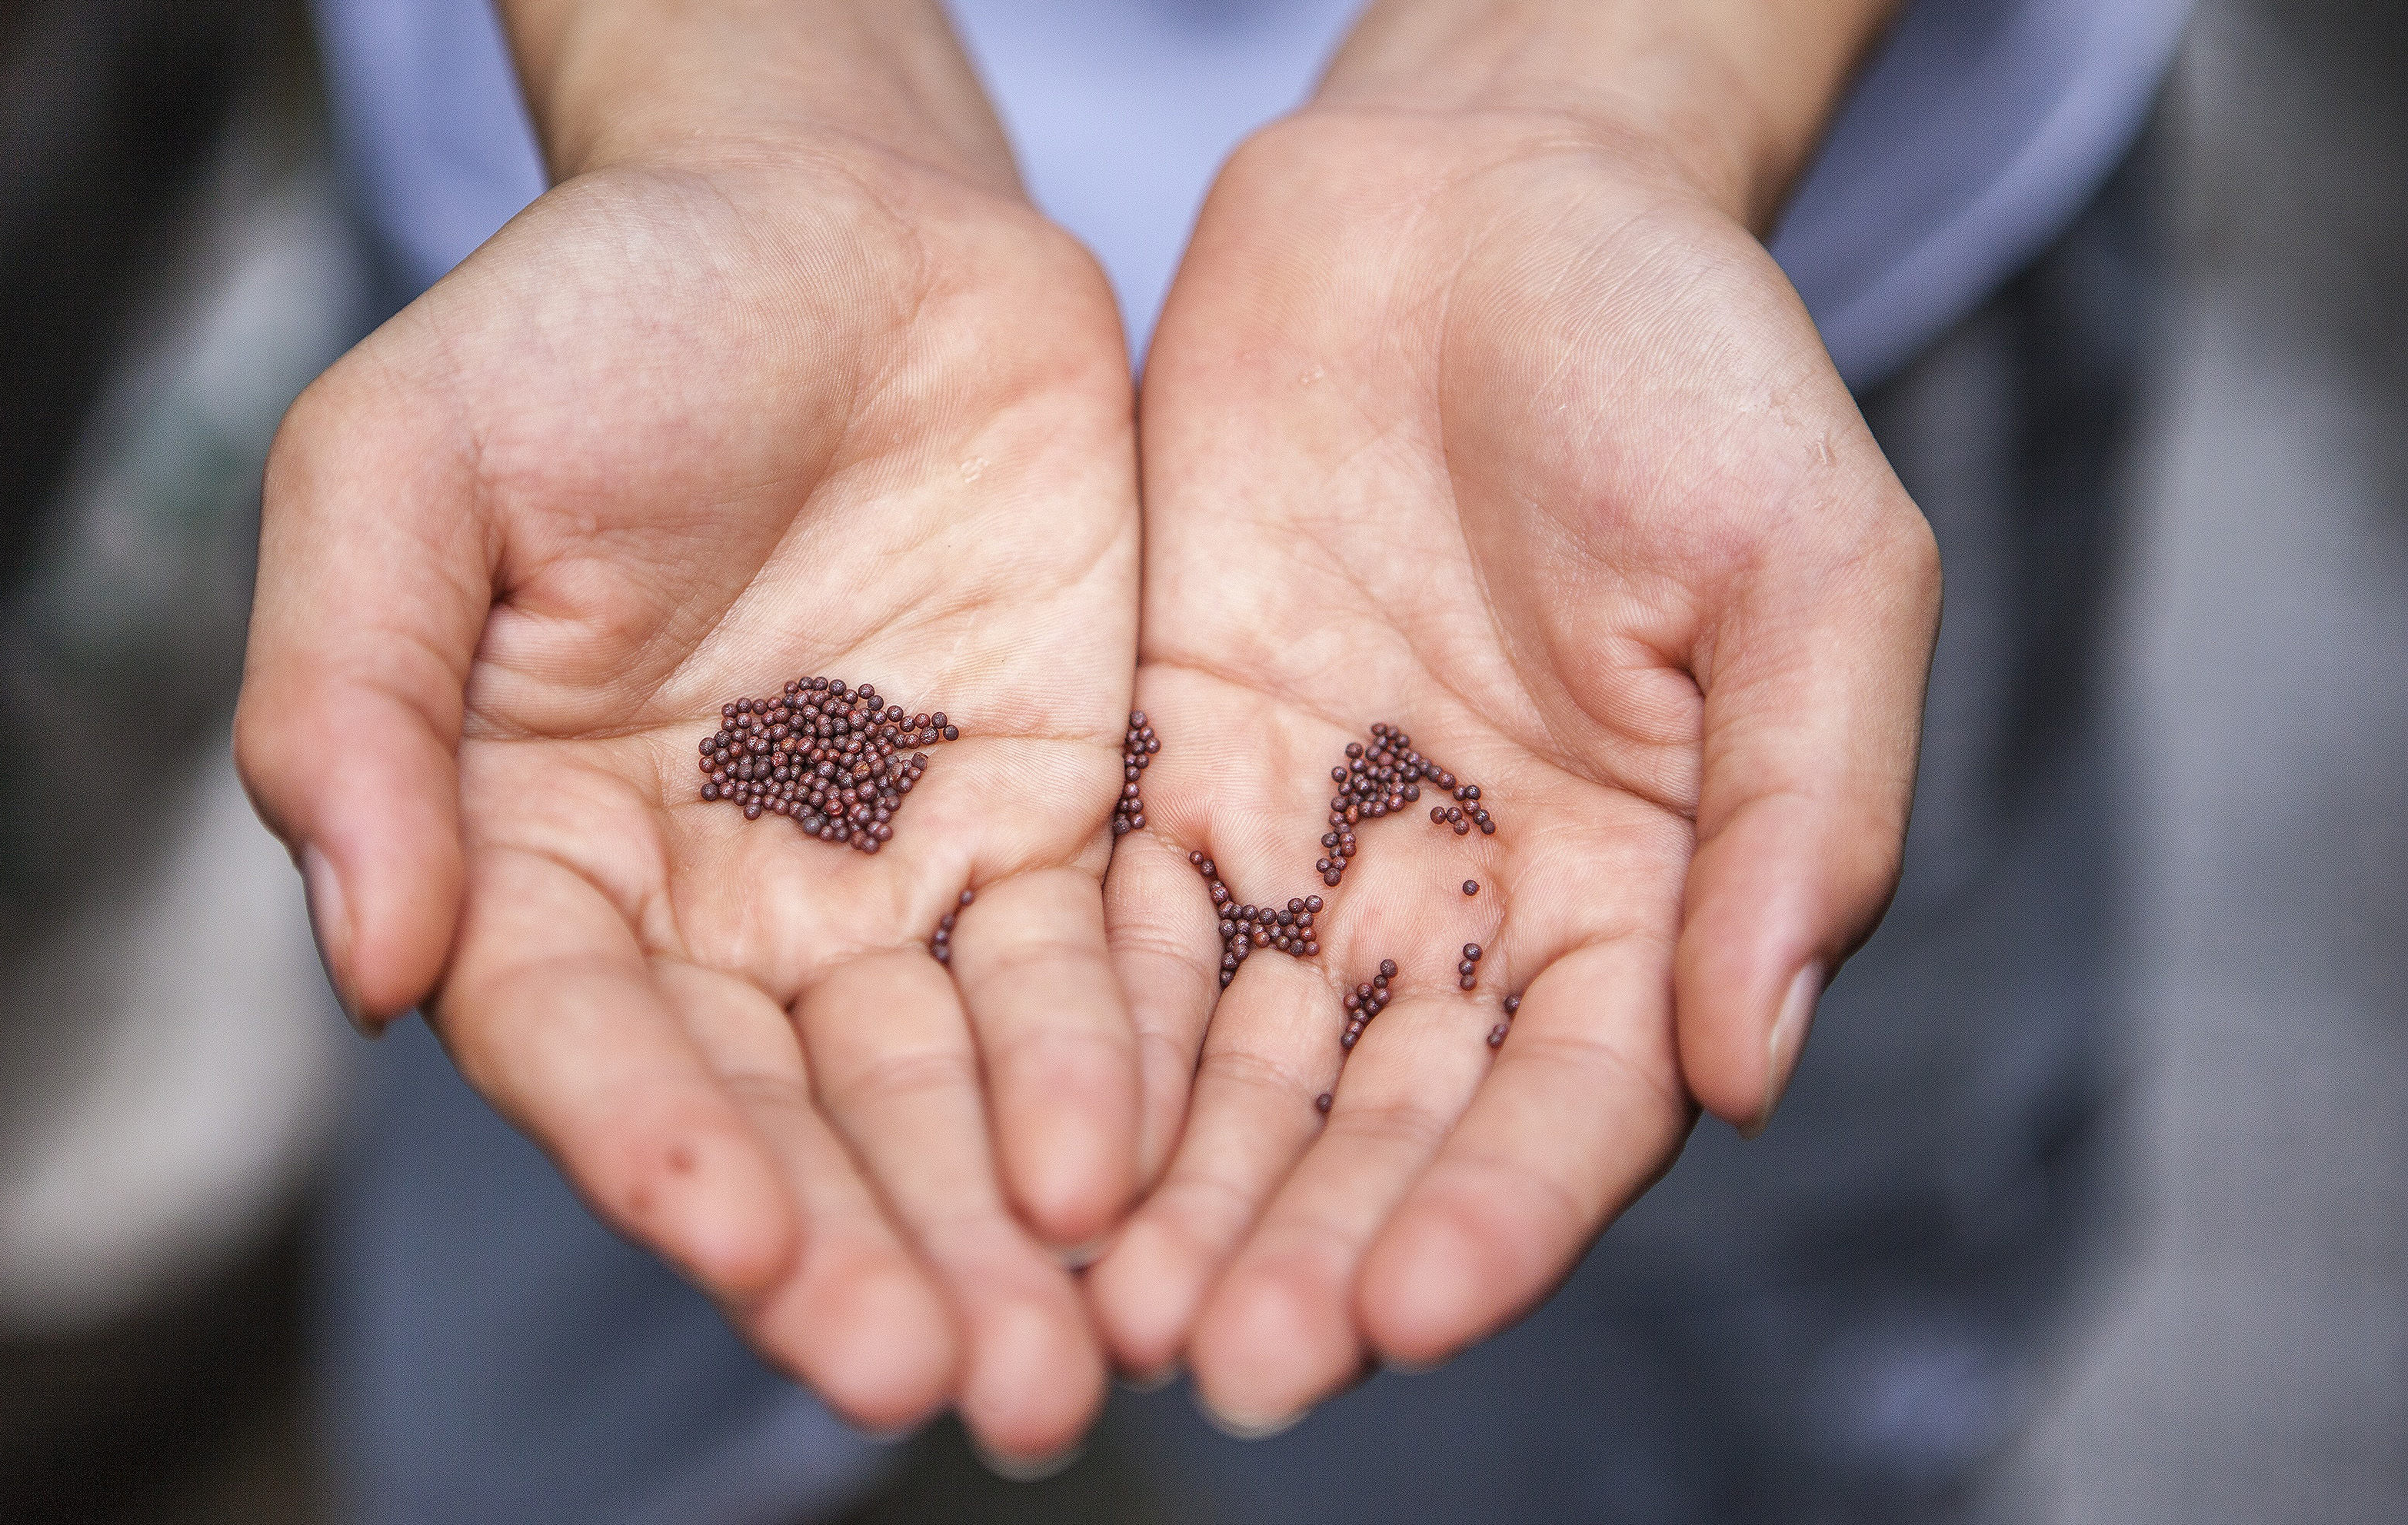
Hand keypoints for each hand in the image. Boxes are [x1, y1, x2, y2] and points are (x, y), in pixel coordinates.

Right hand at [234, 83, 1140, 1459]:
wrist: (832, 212)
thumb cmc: (595, 317)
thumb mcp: (405, 460)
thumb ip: (349, 697)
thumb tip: (363, 955)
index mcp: (533, 852)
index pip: (588, 1046)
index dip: (655, 1152)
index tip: (735, 1239)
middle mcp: (712, 908)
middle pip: (785, 1120)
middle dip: (862, 1255)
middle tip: (952, 1381)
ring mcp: (886, 878)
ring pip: (943, 1093)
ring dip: (998, 1229)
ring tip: (1062, 1360)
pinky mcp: (1040, 827)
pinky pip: (1081, 975)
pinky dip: (1110, 1076)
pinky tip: (1142, 1178)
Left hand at [1089, 92, 1935, 1424]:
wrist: (1481, 194)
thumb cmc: (1684, 358)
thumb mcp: (1810, 556)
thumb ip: (1809, 803)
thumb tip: (1760, 1059)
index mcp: (1640, 890)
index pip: (1572, 1105)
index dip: (1497, 1218)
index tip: (1405, 1311)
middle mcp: (1461, 908)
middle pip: (1381, 1125)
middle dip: (1307, 1247)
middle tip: (1222, 1361)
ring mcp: (1304, 847)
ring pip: (1232, 1066)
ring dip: (1173, 1193)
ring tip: (1099, 1307)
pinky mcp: (1163, 770)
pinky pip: (1107, 928)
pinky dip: (1070, 1039)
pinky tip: (1018, 1138)